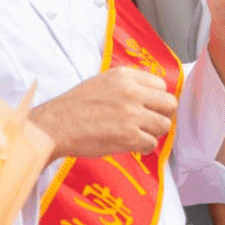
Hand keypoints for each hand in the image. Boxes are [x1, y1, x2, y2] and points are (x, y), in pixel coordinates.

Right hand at [29, 67, 175, 159]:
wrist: (55, 125)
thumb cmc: (75, 106)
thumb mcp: (102, 82)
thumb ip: (127, 84)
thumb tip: (149, 95)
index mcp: (125, 76)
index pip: (161, 85)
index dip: (156, 99)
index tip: (147, 107)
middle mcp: (131, 92)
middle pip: (169, 104)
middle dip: (162, 115)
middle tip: (149, 122)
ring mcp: (131, 114)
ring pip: (164, 125)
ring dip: (154, 133)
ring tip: (138, 134)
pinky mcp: (129, 136)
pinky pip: (151, 144)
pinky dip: (143, 147)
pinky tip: (130, 145)